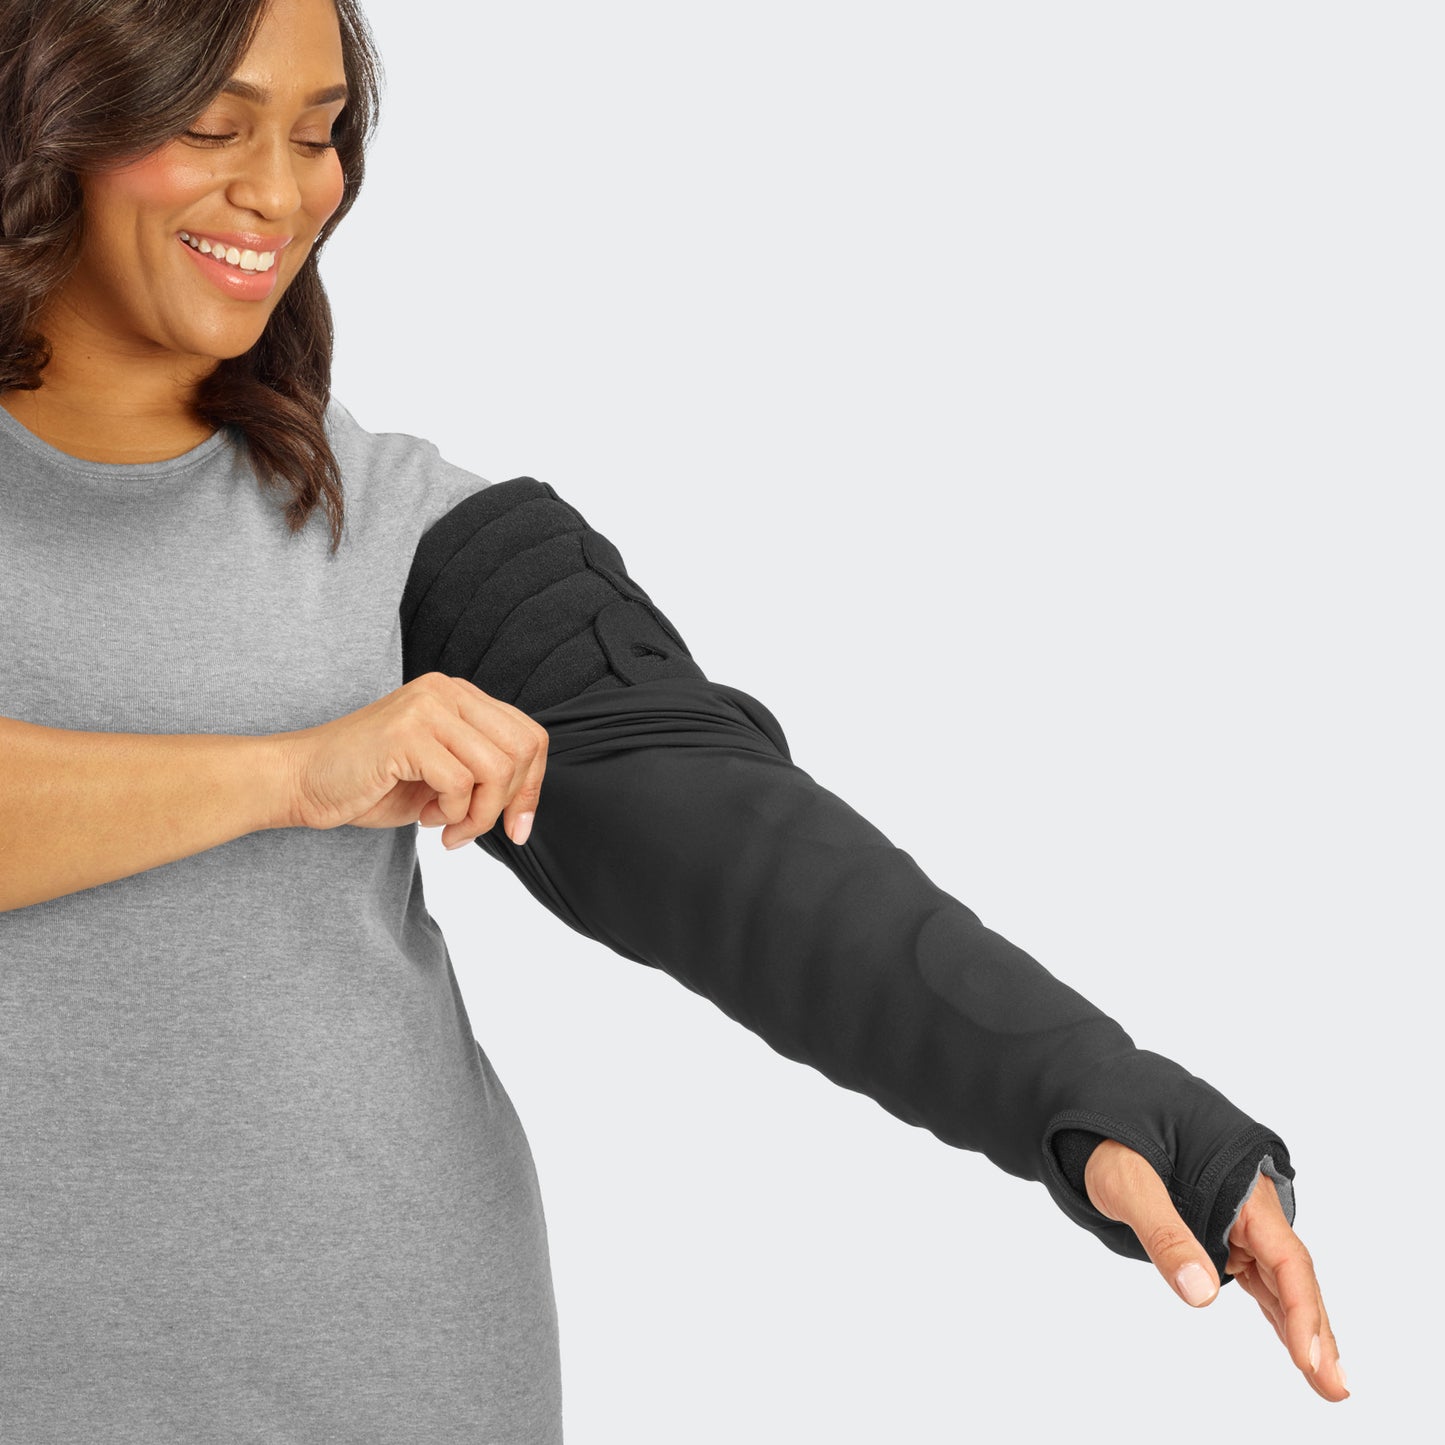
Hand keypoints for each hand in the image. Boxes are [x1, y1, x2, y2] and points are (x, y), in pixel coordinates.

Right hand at [275, 671, 547, 847]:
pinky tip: (425, 819)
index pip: (529, 736)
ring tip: (447, 827)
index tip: (517, 827)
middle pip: (522, 750)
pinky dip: (451, 813)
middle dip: (508, 803)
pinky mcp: (407, 731)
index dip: (532, 787)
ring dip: (478, 814)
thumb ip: (483, 774)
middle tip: (472, 830)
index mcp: (460, 696)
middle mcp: (447, 691)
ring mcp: (427, 707)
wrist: (302, 781)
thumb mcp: (442, 774)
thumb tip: (527, 803)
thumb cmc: (371, 782)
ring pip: (496, 769)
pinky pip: (461, 782)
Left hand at [1084, 1137, 1348, 1402]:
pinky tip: (1293, 1346)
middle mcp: (1251, 1207)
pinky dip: (1276, 1310)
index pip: (1287, 1259)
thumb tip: (1201, 1294)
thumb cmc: (1112, 1141)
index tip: (1310, 1359)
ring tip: (1325, 1382)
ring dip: (1302, 1330)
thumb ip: (1165, 1235)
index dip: (1302, 1311)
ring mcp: (1239, 1222)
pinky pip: (1258, 1276)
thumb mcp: (1131, 1185)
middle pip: (1294, 1277)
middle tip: (1337, 1390)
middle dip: (1316, 1334)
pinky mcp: (1222, 1232)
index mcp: (1244, 1189)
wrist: (1097, 1112)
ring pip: (1281, 1282)